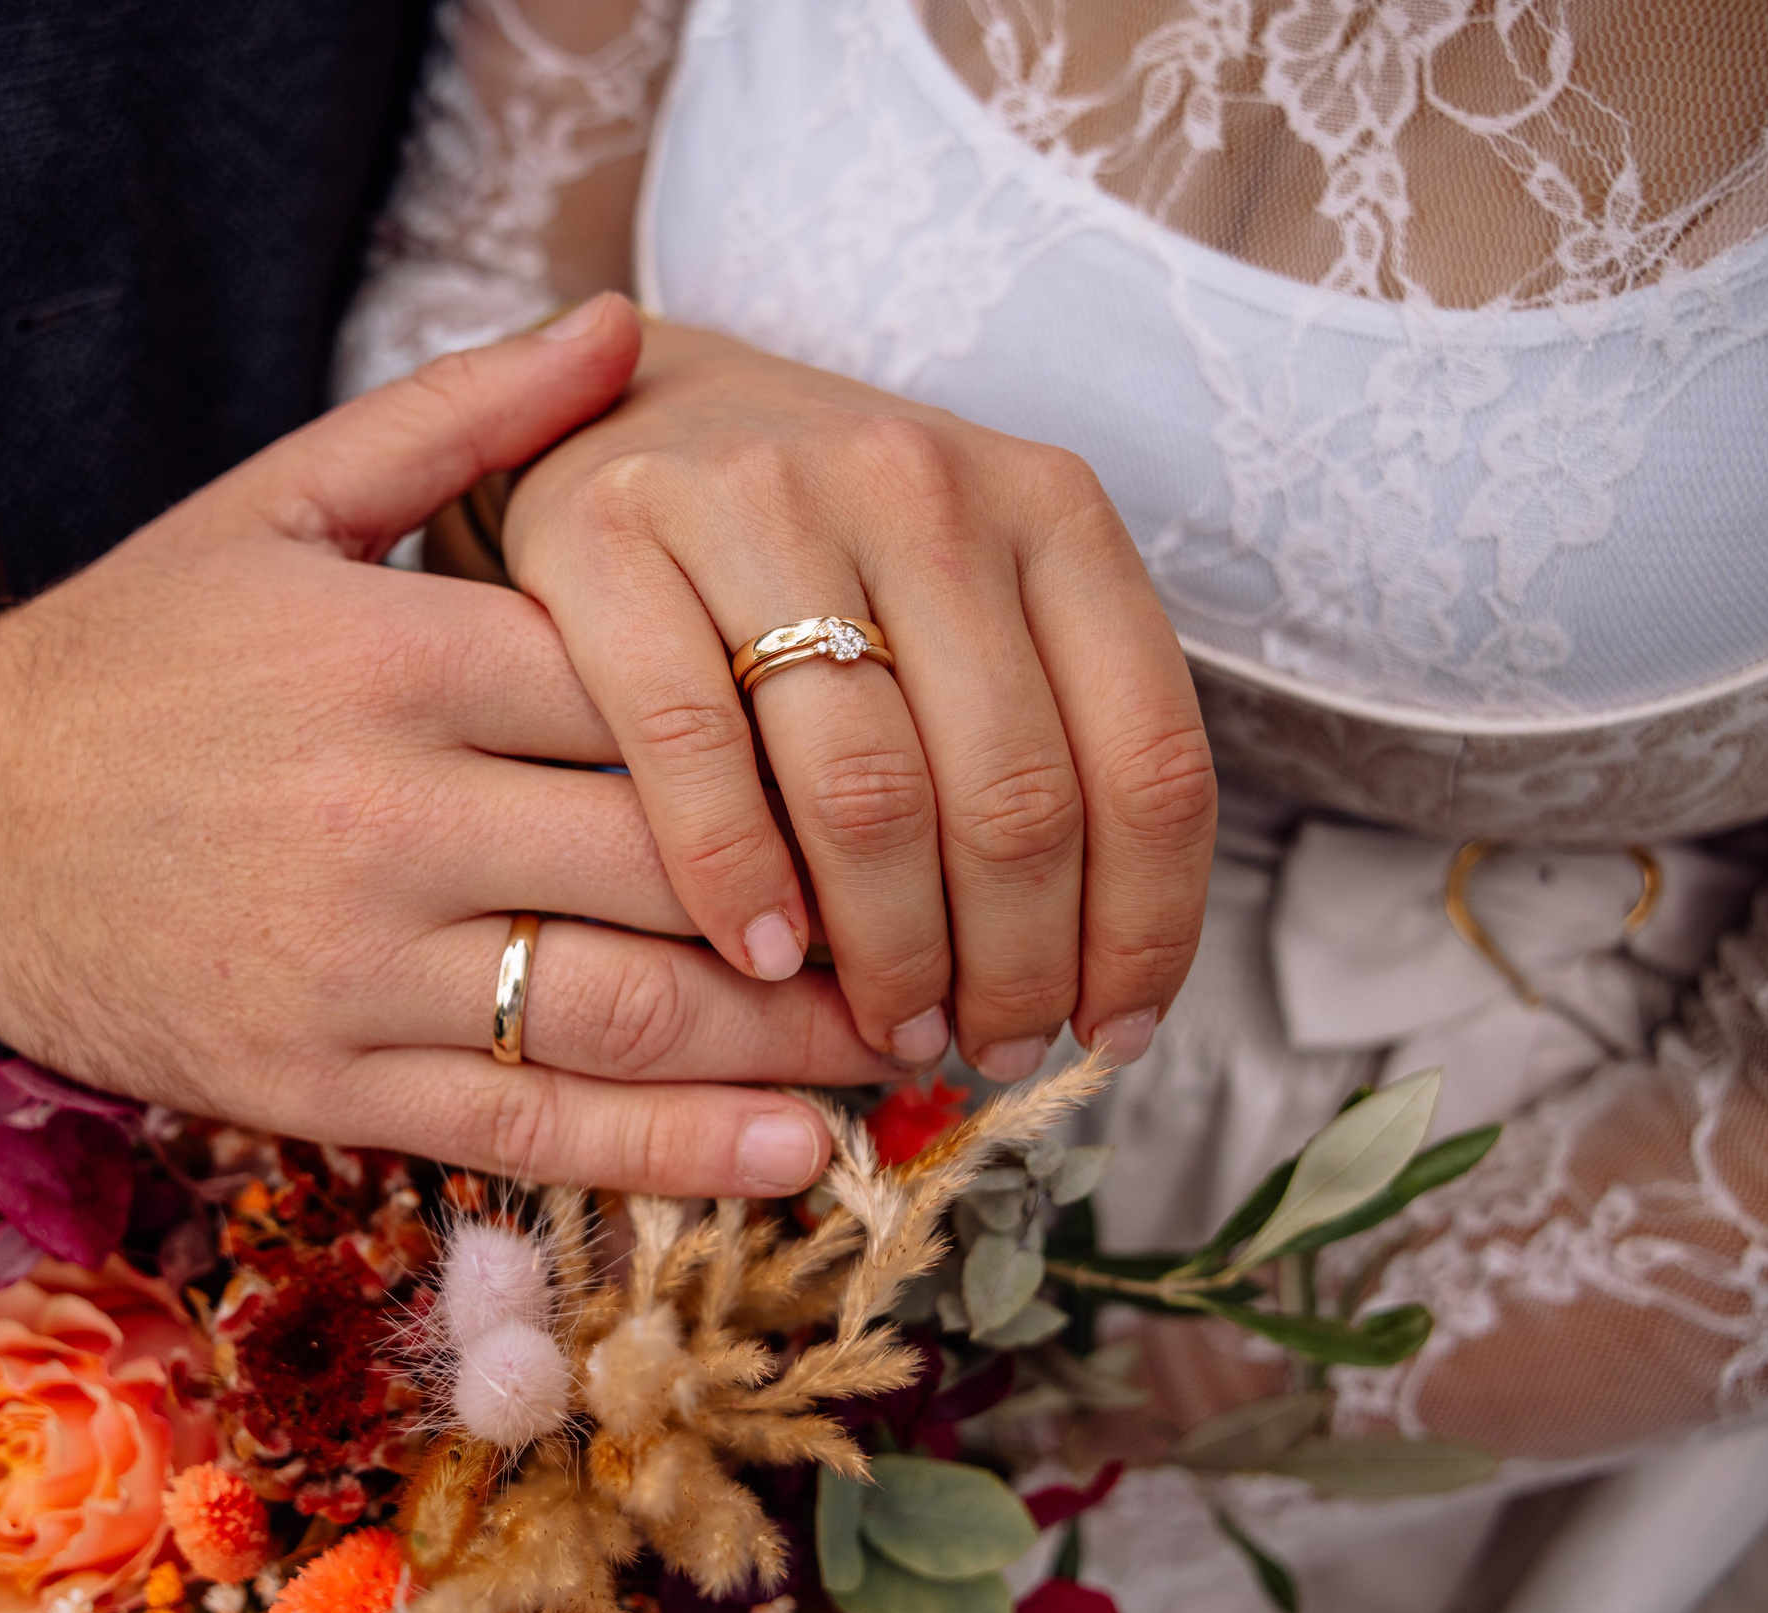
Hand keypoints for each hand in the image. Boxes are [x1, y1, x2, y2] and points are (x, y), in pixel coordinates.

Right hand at [0, 306, 894, 1195]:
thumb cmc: (133, 657)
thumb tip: (626, 325)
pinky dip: (672, 1149)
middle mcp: (389, 816)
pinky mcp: (320, 1082)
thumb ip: (462, 416)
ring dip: (798, 1038)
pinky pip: (526, 1126)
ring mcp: (354, 965)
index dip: (809, 728)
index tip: (921, 748)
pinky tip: (797, 1152)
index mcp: (396, 656)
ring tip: (923, 1041)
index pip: (657, 690)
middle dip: (845, 897)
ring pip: (624, 1009)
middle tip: (972, 916)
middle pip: (675, 858)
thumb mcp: (275, 502)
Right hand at [502, 300, 1216, 1078]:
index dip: (1143, 928)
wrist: (631, 410)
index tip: (1112, 1031)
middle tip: (984, 1046)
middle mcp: (925, 486)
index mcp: (1052, 506)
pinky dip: (736, 880)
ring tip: (888, 1028)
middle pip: (1015, 797)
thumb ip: (1043, 736)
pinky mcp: (617, 532)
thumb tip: (1099, 985)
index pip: (1150, 758)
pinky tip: (765, 957)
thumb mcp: (971, 600)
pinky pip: (693, 749)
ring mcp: (767, 498)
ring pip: (869, 793)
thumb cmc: (823, 552)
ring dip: (890, 952)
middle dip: (1013, 967)